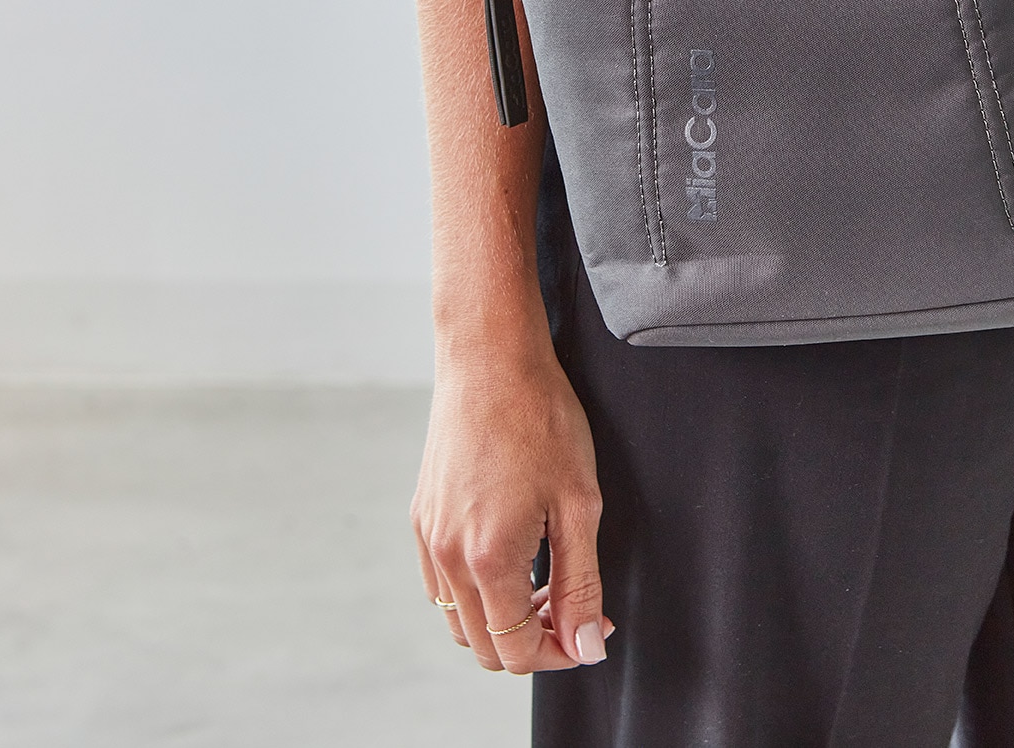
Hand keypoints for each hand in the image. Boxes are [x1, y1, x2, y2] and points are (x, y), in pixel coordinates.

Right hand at [412, 349, 613, 672]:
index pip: (516, 651)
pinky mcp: (420, 517)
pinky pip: (441, 585)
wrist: (489, 361)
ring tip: (547, 584)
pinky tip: (513, 558)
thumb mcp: (579, 505)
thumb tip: (586, 647)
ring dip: (502, 620)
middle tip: (575, 606)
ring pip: (458, 620)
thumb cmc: (541, 421)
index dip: (560, 653)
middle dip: (533, 641)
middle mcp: (446, 558)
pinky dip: (476, 593)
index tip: (592, 629)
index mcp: (488, 560)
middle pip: (484, 646)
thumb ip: (581, 585)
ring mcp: (427, 539)